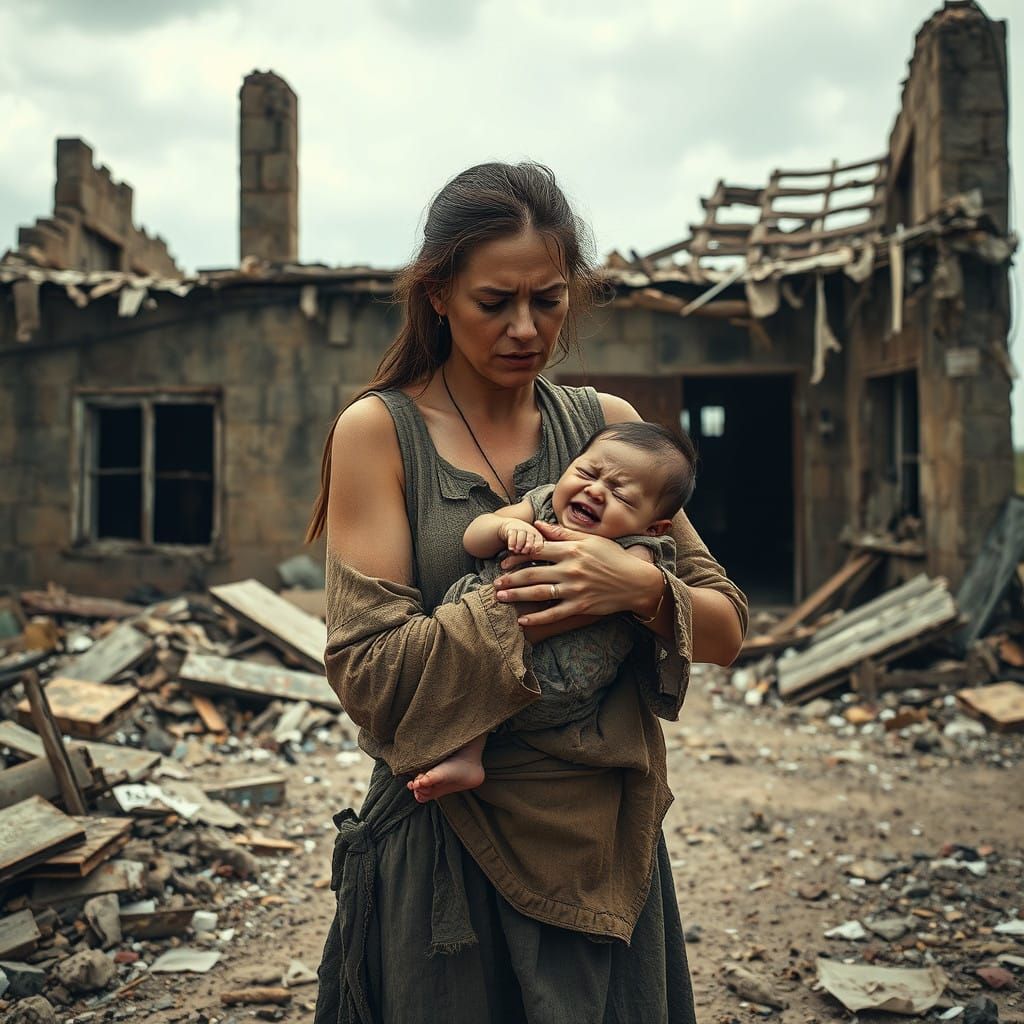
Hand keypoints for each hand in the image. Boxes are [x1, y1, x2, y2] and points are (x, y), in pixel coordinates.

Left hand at [493, 520, 663, 626]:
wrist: (636, 582)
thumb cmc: (613, 557)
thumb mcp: (590, 540)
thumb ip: (562, 533)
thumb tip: (539, 525)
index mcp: (572, 550)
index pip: (536, 551)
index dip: (516, 557)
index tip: (503, 561)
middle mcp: (571, 569)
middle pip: (532, 574)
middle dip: (510, 579)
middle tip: (494, 583)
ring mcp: (575, 589)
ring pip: (538, 594)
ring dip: (516, 597)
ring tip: (500, 598)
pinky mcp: (580, 607)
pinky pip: (554, 614)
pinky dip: (537, 618)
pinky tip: (522, 620)